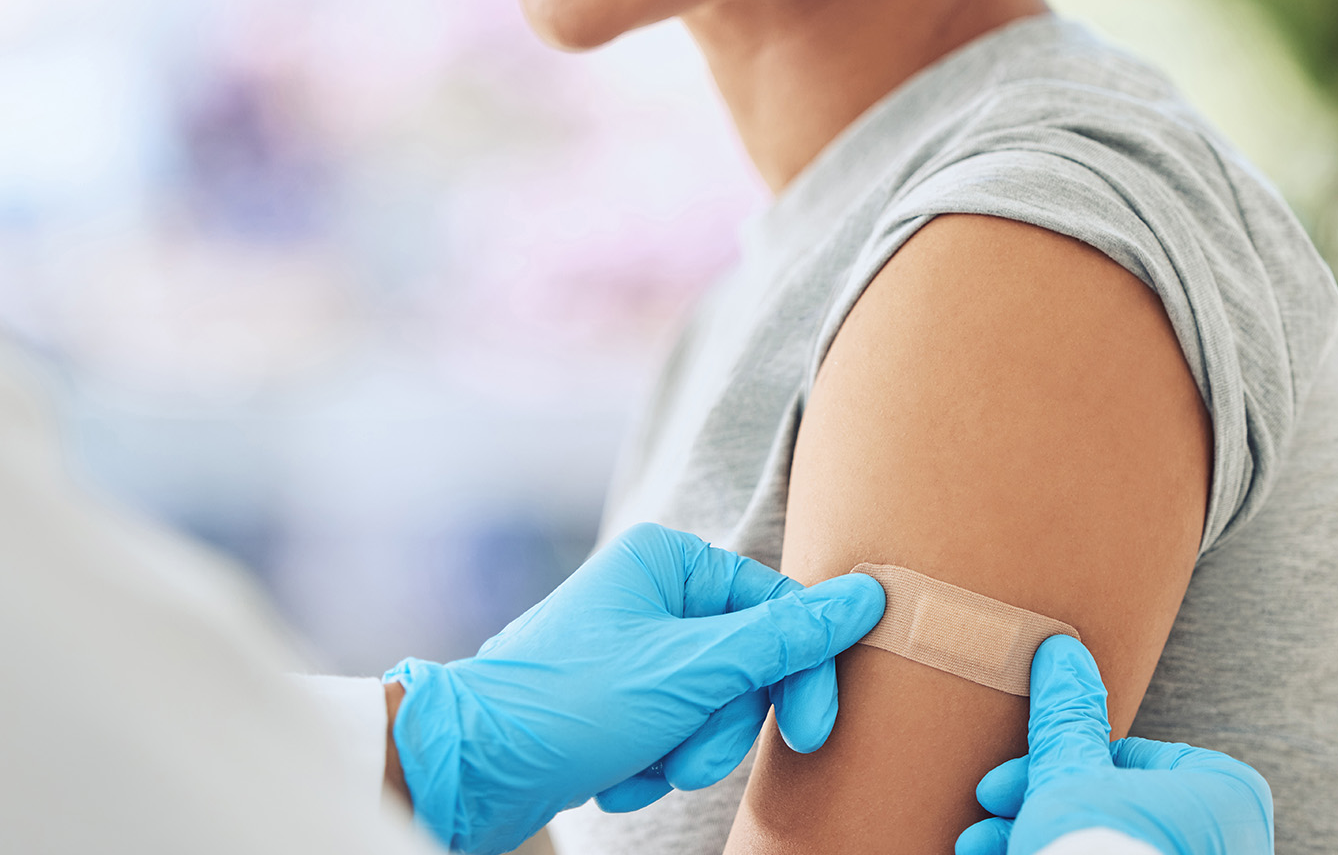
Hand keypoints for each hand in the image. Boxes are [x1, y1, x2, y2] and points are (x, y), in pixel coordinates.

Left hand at [384, 523, 884, 854]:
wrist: (469, 767)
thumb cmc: (571, 704)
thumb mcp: (692, 673)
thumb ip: (785, 639)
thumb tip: (868, 596)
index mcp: (666, 560)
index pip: (775, 609)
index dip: (803, 674)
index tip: (814, 732)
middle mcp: (648, 592)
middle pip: (744, 664)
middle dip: (721, 727)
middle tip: (689, 759)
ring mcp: (629, 645)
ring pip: (711, 706)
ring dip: (685, 752)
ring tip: (639, 769)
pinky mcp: (612, 697)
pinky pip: (670, 730)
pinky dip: (651, 764)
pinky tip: (612, 777)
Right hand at [954, 636, 1272, 854]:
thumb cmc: (1104, 853)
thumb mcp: (1072, 775)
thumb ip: (1068, 718)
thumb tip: (1061, 652)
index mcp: (1225, 791)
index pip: (1125, 755)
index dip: (1052, 763)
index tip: (1002, 781)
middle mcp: (1230, 837)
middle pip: (1110, 802)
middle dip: (1036, 805)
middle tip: (987, 811)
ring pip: (1109, 842)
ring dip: (1037, 835)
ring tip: (980, 847)